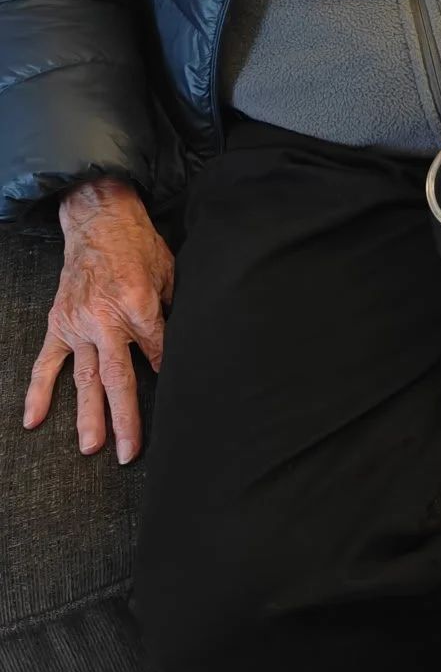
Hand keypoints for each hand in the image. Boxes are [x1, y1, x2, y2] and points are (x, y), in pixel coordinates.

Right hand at [24, 179, 175, 463]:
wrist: (99, 219)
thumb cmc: (139, 245)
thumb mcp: (169, 273)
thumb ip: (170, 312)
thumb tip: (176, 346)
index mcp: (138, 306)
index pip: (157, 352)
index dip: (167, 373)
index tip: (175, 396)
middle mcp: (105, 320)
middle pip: (118, 378)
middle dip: (124, 418)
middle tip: (128, 452)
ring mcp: (78, 324)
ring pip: (83, 379)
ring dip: (87, 415)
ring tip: (91, 449)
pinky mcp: (59, 323)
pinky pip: (46, 363)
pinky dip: (38, 392)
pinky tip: (33, 420)